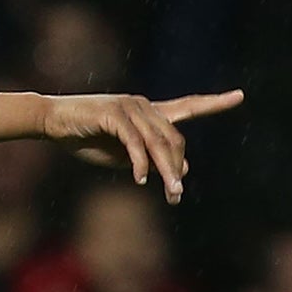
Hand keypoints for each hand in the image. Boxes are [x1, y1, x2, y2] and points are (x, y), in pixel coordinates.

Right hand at [41, 90, 243, 202]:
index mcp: (148, 112)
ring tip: (171, 192)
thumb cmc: (83, 138)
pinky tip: (140, 179)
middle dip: (177, 167)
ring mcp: (130, 108)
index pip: (187, 106)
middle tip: (177, 195)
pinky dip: (139, 162)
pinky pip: (134, 142)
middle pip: (173, 137)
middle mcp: (144, 106)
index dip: (214, 103)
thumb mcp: (120, 155)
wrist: (51, 121)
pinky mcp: (114, 114)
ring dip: (165, 170)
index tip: (239, 96)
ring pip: (158, 142)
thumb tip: (180, 169)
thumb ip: (148, 159)